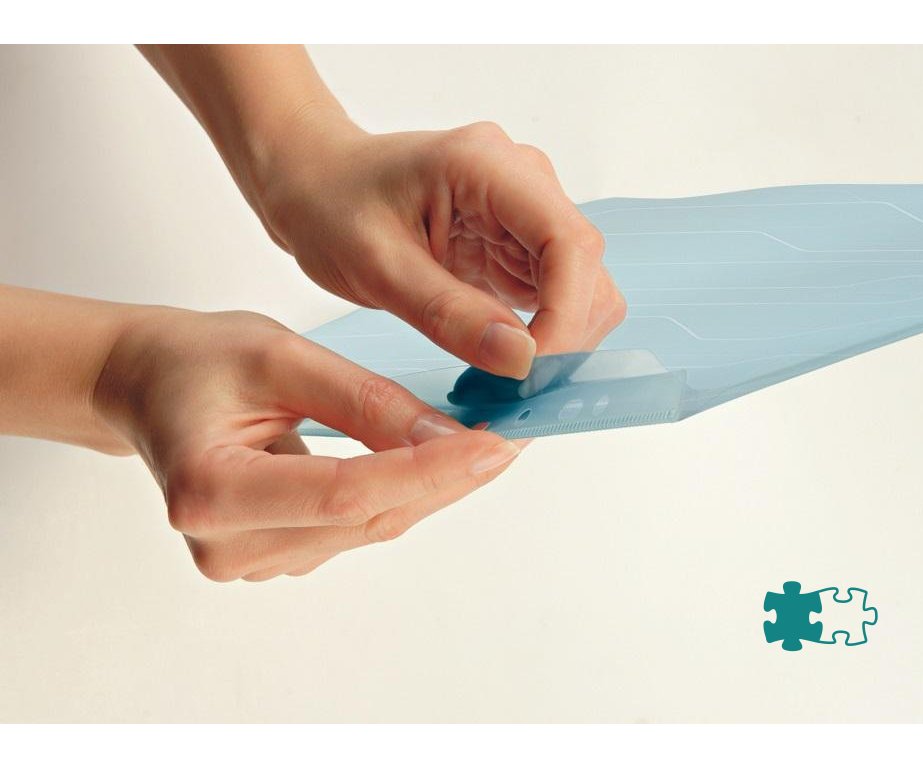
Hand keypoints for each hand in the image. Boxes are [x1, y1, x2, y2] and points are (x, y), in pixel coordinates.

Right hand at [94, 307, 522, 580]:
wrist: (145, 386)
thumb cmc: (195, 360)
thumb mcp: (278, 356)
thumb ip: (361, 402)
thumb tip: (445, 438)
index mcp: (210, 491)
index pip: (346, 492)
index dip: (430, 472)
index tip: (497, 445)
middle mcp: (225, 545)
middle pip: (366, 517)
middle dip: (448, 478)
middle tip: (513, 436)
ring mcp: (248, 559)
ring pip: (369, 525)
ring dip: (433, 487)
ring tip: (487, 442)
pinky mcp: (271, 555)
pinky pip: (354, 526)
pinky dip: (401, 492)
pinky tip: (436, 459)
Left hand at [254, 110, 626, 378]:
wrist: (315, 182)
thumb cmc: (332, 206)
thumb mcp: (376, 266)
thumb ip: (449, 313)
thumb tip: (521, 359)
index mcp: (490, 166)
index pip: (569, 243)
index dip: (566, 314)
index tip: (532, 370)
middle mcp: (523, 181)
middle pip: (585, 269)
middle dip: (562, 335)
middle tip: (510, 387)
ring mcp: (526, 213)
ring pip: (579, 288)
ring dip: (554, 339)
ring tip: (499, 376)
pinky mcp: (519, 243)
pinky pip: (553, 297)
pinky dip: (538, 336)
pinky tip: (497, 357)